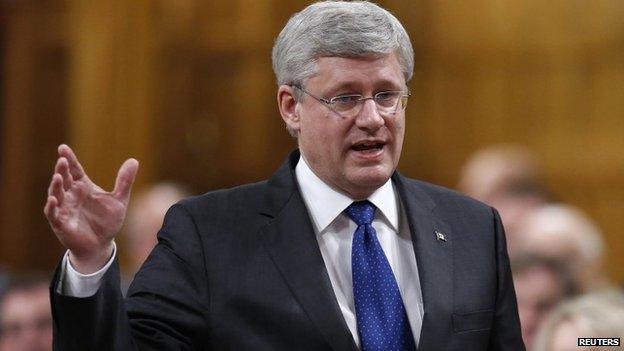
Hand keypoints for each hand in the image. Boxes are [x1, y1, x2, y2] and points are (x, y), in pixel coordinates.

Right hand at [44, 144, 138, 273]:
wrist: (102, 244)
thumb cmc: (107, 221)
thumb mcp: (119, 199)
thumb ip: (124, 181)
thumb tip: (134, 160)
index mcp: (83, 187)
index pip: (74, 170)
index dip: (69, 159)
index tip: (63, 147)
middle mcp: (71, 195)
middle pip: (64, 179)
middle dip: (61, 170)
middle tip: (62, 160)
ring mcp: (64, 208)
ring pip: (56, 194)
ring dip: (55, 186)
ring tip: (57, 176)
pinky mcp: (61, 223)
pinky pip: (53, 213)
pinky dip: (52, 206)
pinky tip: (53, 199)